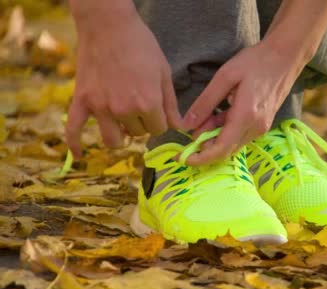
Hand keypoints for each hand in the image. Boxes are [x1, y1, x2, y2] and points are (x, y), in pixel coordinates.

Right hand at [66, 5, 180, 157]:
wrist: (108, 25)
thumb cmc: (141, 46)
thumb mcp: (164, 73)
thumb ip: (171, 104)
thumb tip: (180, 128)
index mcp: (148, 103)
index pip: (158, 130)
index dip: (160, 122)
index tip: (158, 113)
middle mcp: (124, 109)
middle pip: (137, 133)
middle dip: (141, 123)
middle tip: (139, 106)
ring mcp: (101, 107)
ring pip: (113, 139)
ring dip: (120, 136)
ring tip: (122, 126)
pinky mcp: (82, 101)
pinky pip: (74, 129)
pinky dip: (75, 144)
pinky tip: (79, 155)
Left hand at [182, 42, 304, 164]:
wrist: (285, 57)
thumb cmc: (256, 61)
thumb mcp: (225, 77)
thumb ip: (205, 102)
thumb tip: (186, 126)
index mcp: (246, 116)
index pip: (221, 149)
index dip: (201, 158)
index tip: (184, 158)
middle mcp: (256, 127)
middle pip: (226, 150)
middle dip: (205, 148)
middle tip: (187, 135)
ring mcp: (262, 127)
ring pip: (233, 143)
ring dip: (214, 137)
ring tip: (202, 119)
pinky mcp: (263, 123)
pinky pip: (240, 135)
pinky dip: (225, 131)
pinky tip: (216, 116)